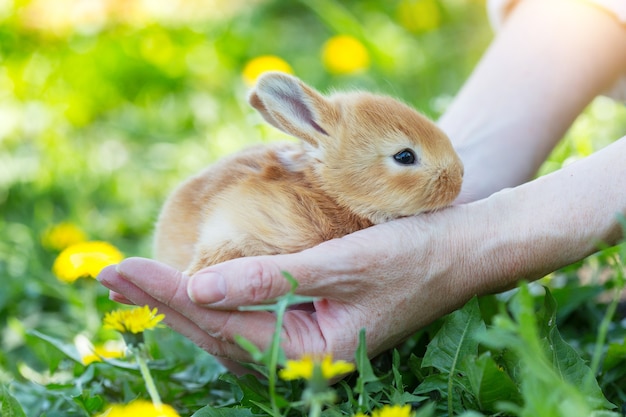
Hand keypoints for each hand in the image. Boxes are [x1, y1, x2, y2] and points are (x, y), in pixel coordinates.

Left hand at [98, 208, 475, 362]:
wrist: (459, 251)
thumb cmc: (413, 255)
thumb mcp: (344, 263)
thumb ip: (272, 280)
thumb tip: (198, 289)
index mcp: (312, 352)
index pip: (223, 326)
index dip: (168, 297)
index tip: (120, 270)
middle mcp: (302, 355)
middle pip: (216, 332)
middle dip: (160, 302)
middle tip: (107, 273)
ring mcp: (304, 339)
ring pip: (226, 328)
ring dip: (179, 303)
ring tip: (134, 280)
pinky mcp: (308, 320)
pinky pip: (247, 318)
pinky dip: (212, 301)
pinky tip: (188, 287)